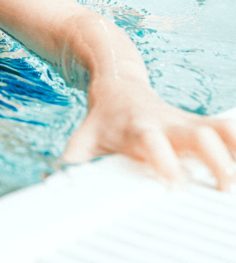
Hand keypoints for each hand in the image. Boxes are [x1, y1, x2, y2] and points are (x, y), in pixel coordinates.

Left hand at [63, 77, 235, 189]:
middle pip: (196, 136)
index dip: (163, 160)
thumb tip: (54, 181)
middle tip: (225, 186)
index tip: (174, 183)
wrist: (118, 85)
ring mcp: (188, 123)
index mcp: (138, 128)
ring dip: (234, 149)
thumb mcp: (85, 137)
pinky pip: (228, 130)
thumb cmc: (103, 121)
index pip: (152, 142)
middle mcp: (167, 124)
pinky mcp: (203, 125)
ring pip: (219, 130)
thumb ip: (75, 160)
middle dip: (213, 158)